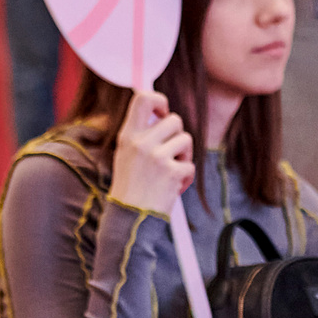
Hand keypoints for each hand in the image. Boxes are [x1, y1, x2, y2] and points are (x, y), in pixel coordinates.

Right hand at [110, 88, 194, 214]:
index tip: (163, 111)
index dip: (159, 99)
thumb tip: (162, 113)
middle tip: (170, 152)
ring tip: (170, 171)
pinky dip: (186, 177)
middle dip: (178, 135)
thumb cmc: (131, 187)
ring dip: (184, 156)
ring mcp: (157, 157)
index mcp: (128, 136)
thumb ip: (141, 134)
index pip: (143, 99)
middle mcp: (141, 143)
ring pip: (186, 140)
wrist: (130, 218)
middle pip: (175, 119)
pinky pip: (191, 165)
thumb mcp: (126, 155)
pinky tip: (172, 187)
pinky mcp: (172, 172)